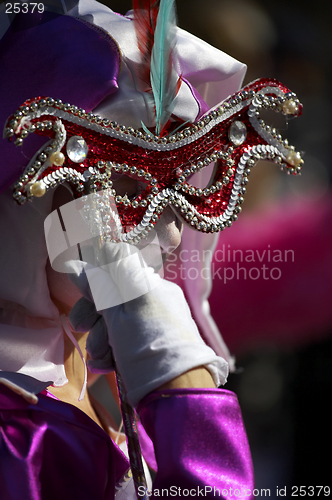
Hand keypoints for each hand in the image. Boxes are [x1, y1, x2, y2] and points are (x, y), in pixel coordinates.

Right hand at [67, 242, 227, 405]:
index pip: (117, 264)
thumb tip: (78, 266)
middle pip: (116, 294)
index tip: (83, 294)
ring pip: (122, 319)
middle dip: (94, 315)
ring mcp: (162, 318)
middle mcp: (157, 295)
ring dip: (103, 337)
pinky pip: (134, 336)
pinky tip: (108, 365)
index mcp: (148, 283)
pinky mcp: (162, 341)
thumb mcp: (117, 316)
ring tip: (100, 359)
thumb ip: (98, 288)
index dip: (95, 277)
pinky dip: (118, 349)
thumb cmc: (145, 349)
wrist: (179, 390)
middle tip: (80, 329)